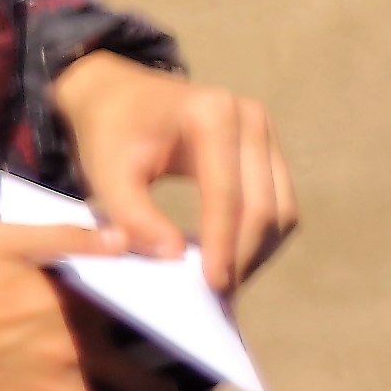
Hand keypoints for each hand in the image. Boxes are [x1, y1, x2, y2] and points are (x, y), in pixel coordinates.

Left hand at [48, 51, 294, 294]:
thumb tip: (174, 258)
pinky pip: (280, 202)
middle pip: (266, 204)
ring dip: (258, 250)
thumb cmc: (109, 134)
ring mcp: (266, 131)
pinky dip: (261, 236)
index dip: (222, 244)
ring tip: (227, 280)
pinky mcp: (269, 148)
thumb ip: (133, 216)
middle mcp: (251, 118)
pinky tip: (233, 256)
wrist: (119, 94)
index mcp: (212, 115)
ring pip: (283, 208)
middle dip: (245, 255)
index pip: (228, 194)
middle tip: (221, 295)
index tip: (212, 286)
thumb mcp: (107, 174)